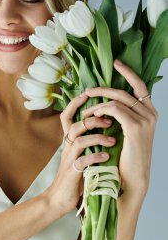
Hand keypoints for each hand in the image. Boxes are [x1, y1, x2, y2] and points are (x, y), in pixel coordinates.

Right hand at [45, 93, 114, 214]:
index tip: (87, 94)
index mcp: (68, 140)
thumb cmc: (73, 174)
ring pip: (80, 140)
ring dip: (98, 137)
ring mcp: (69, 158)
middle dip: (93, 119)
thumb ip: (85, 139)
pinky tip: (106, 158)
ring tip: (112, 139)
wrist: (59, 198)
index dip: (74, 104)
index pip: (66, 116)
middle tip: (109, 119)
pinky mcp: (73, 172)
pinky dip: (96, 157)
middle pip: (76, 125)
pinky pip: (83, 160)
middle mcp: (67, 146)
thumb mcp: (78, 153)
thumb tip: (102, 124)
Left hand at [82, 59, 157, 198]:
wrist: (133, 176)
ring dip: (98, 102)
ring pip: (117, 99)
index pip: (140, 85)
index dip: (128, 72)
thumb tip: (107, 99)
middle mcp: (151, 113)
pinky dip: (102, 110)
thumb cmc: (127, 154)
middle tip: (88, 90)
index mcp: (150, 112)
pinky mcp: (135, 128)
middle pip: (124, 90)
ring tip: (87, 110)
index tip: (116, 63)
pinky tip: (94, 115)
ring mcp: (145, 120)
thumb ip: (123, 113)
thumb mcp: (127, 130)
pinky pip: (115, 110)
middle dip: (104, 88)